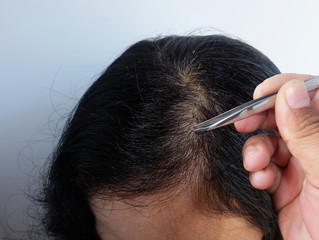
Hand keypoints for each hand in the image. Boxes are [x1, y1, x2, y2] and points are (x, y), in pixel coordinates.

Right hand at [235, 73, 318, 239]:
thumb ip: (308, 132)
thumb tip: (290, 92)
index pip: (312, 95)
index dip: (286, 89)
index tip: (262, 95)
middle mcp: (317, 146)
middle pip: (284, 116)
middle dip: (262, 119)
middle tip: (244, 122)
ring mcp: (301, 165)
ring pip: (269, 141)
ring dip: (256, 150)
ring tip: (257, 164)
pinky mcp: (284, 184)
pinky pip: (263, 166)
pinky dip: (257, 171)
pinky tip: (262, 181)